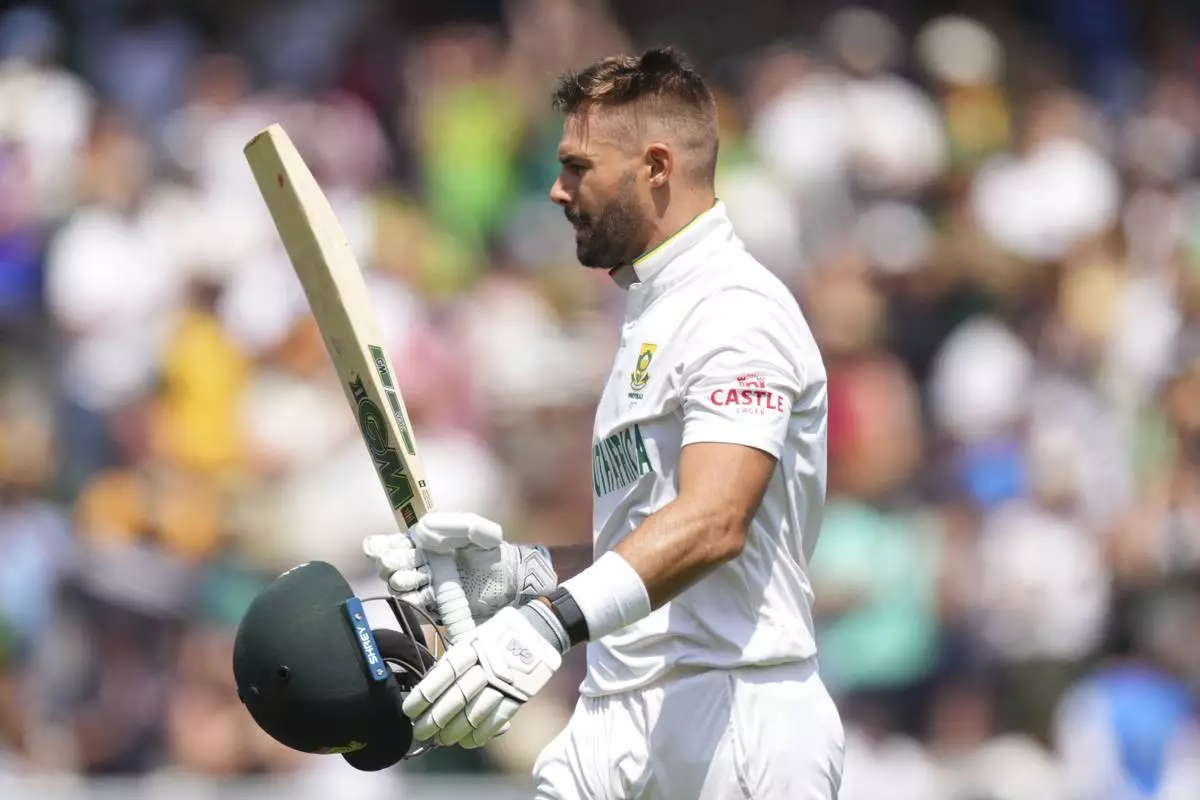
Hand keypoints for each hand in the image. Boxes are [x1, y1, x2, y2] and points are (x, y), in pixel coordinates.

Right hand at [363, 512, 556, 621]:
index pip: (395, 543)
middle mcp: (421, 563)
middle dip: (390, 563)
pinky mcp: (434, 605)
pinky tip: (420, 592)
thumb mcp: (480, 531)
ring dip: (401, 580)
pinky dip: (411, 599)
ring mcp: (426, 585)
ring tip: (415, 576)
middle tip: (396, 562)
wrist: (510, 581)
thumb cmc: (493, 552)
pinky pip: (413, 604)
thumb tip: (423, 528)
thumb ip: (456, 524)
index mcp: (426, 542)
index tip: (377, 548)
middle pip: (390, 564)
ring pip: (398, 584)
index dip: (381, 545)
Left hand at [401, 604, 564, 748]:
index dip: (424, 696)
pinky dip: (480, 733)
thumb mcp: (473, 637)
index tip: (410, 711)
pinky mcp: (519, 695)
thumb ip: (454, 660)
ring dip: (456, 730)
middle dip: (435, 720)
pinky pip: (496, 720)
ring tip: (443, 739)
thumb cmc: (499, 635)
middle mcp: (486, 665)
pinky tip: (468, 740)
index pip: (442, 676)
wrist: (540, 631)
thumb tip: (428, 686)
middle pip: (456, 698)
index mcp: (472, 647)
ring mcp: (504, 682)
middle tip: (422, 732)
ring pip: (475, 713)